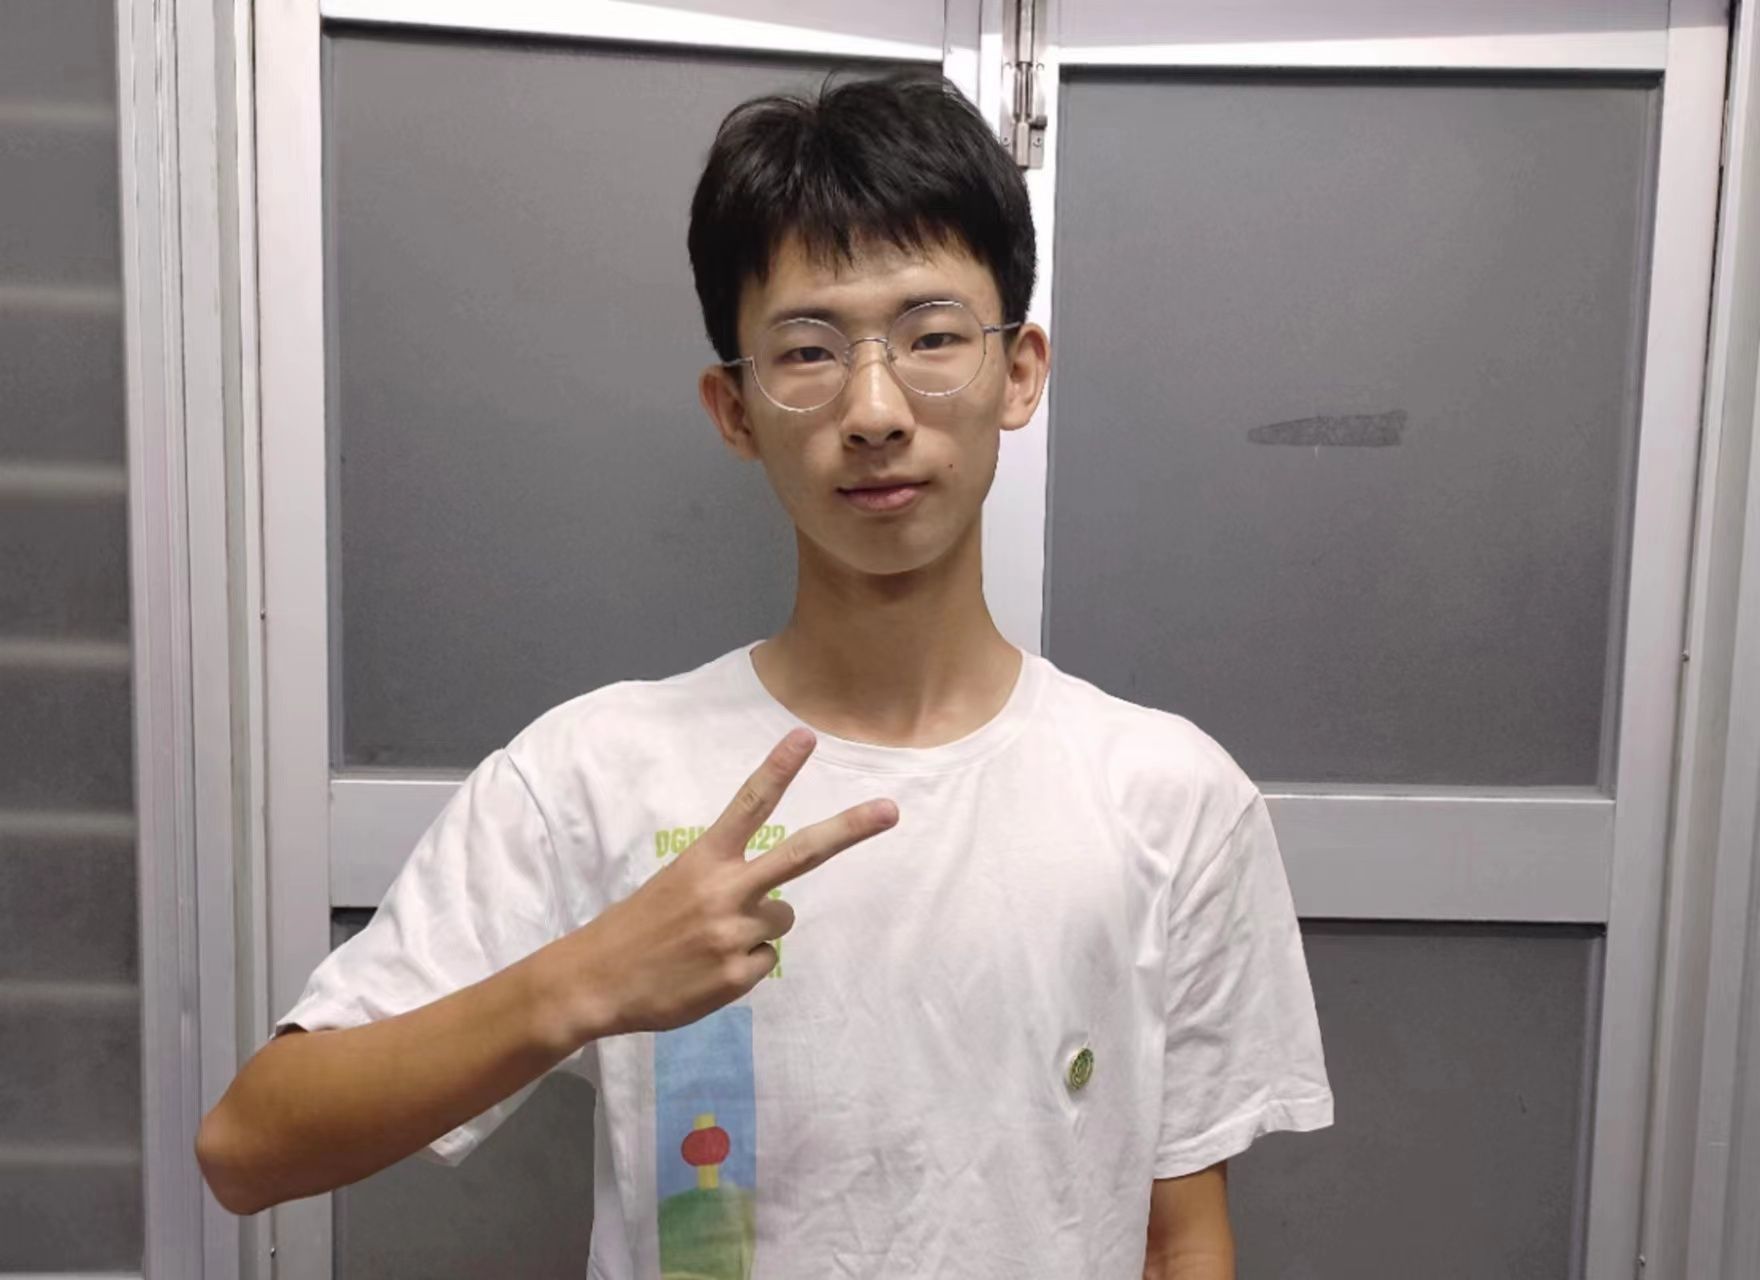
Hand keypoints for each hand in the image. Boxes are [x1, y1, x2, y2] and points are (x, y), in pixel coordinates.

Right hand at [557, 728, 896, 1039]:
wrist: (594, 982)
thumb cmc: (638, 927)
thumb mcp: (676, 885)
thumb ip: (725, 881)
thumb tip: (775, 900)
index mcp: (703, 859)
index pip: (749, 804)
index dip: (779, 769)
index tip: (807, 736)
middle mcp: (725, 890)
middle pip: (801, 854)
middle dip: (849, 830)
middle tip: (890, 810)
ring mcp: (734, 935)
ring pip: (782, 921)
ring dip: (759, 929)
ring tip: (711, 941)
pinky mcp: (737, 976)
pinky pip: (765, 963)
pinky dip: (743, 967)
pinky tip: (706, 970)